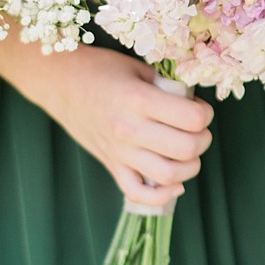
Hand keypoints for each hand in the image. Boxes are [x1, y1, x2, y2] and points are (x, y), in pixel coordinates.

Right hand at [20, 47, 214, 209]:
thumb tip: (196, 105)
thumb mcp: (139, 69)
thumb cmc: (102, 70)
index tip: (198, 108)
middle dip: (203, 139)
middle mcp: (130, 130)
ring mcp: (119, 152)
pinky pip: (139, 194)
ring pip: (169, 175)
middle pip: (187, 149)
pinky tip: (174, 183)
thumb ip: (169, 88)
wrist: (59, 83)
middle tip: (196, 129)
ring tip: (188, 152)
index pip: (193, 118)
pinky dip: (163, 195)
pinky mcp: (111, 166)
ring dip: (190, 167)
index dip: (205, 113)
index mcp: (139, 101)